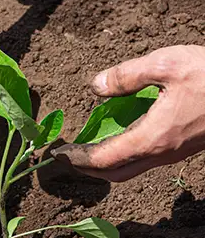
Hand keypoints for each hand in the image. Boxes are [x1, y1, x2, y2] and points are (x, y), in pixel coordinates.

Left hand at [52, 46, 204, 181]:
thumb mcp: (167, 64)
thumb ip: (127, 75)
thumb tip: (96, 86)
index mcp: (153, 138)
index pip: (102, 159)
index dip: (75, 159)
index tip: (54, 155)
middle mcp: (162, 153)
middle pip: (115, 173)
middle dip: (86, 168)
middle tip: (64, 156)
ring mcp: (175, 152)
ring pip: (132, 168)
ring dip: (104, 162)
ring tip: (84, 147)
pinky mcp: (184, 146)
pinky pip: (146, 158)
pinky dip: (123, 153)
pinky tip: (118, 134)